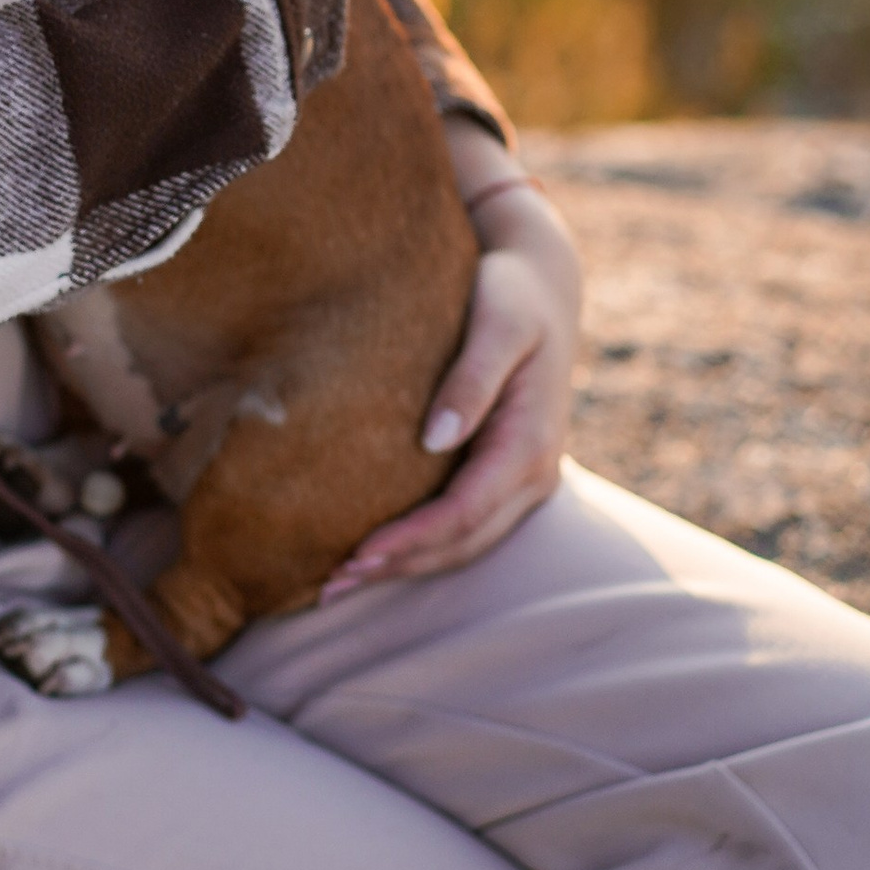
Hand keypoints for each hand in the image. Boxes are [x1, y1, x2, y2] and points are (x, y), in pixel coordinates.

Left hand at [320, 150, 579, 592]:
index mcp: (531, 441)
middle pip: (463, 543)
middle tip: (326, 586)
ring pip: (465, 544)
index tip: (354, 556)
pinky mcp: (505, 473)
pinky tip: (375, 552)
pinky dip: (422, 548)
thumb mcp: (498, 321)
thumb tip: (436, 439)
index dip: (410, 541)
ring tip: (337, 581)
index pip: (464, 512)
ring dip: (406, 568)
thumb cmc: (511, 294)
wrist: (542, 282)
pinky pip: (465, 526)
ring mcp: (524, 479)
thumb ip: (471, 377)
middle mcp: (535, 472)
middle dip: (398, 568)